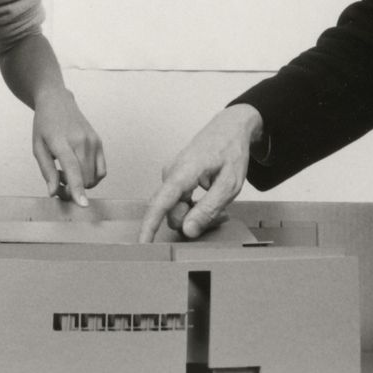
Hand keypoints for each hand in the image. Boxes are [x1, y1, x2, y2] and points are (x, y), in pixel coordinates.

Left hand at [31, 88, 105, 206]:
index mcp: (62, 142)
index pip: (72, 169)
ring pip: (94, 177)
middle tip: (58, 183)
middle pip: (85, 178)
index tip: (83, 205)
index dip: (77, 188)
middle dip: (73, 190)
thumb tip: (53, 192)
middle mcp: (81, 141)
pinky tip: (78, 169)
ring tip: (66, 173)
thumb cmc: (44, 125)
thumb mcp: (38, 148)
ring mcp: (93, 141)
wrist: (57, 101)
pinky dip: (91, 177)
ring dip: (81, 184)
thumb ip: (46, 171)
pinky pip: (102, 170)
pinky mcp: (99, 142)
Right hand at [138, 105, 262, 242]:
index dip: (149, 226)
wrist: (229, 128)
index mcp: (183, 171)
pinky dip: (195, 207)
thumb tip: (188, 230)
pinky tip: (210, 201)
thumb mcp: (229, 184)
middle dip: (194, 221)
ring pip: (177, 209)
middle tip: (221, 216)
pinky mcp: (175, 178)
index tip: (142, 244)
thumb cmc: (231, 151)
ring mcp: (171, 175)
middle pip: (172, 213)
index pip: (160, 203)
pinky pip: (179, 202)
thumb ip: (208, 209)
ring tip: (220, 207)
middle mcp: (171, 172)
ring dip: (197, 214)